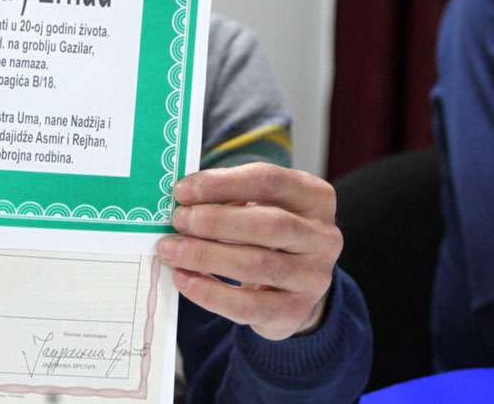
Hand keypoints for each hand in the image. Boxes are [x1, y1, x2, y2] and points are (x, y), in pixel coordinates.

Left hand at [156, 162, 341, 339]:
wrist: (293, 286)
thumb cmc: (266, 234)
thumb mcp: (258, 206)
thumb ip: (228, 198)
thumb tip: (181, 200)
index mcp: (314, 198)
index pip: (270, 181)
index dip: (223, 183)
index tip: (182, 190)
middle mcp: (323, 237)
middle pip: (269, 224)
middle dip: (216, 221)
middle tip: (177, 220)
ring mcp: (314, 278)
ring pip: (257, 265)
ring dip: (206, 256)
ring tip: (170, 250)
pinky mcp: (294, 312)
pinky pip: (248, 305)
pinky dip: (210, 293)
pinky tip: (183, 280)